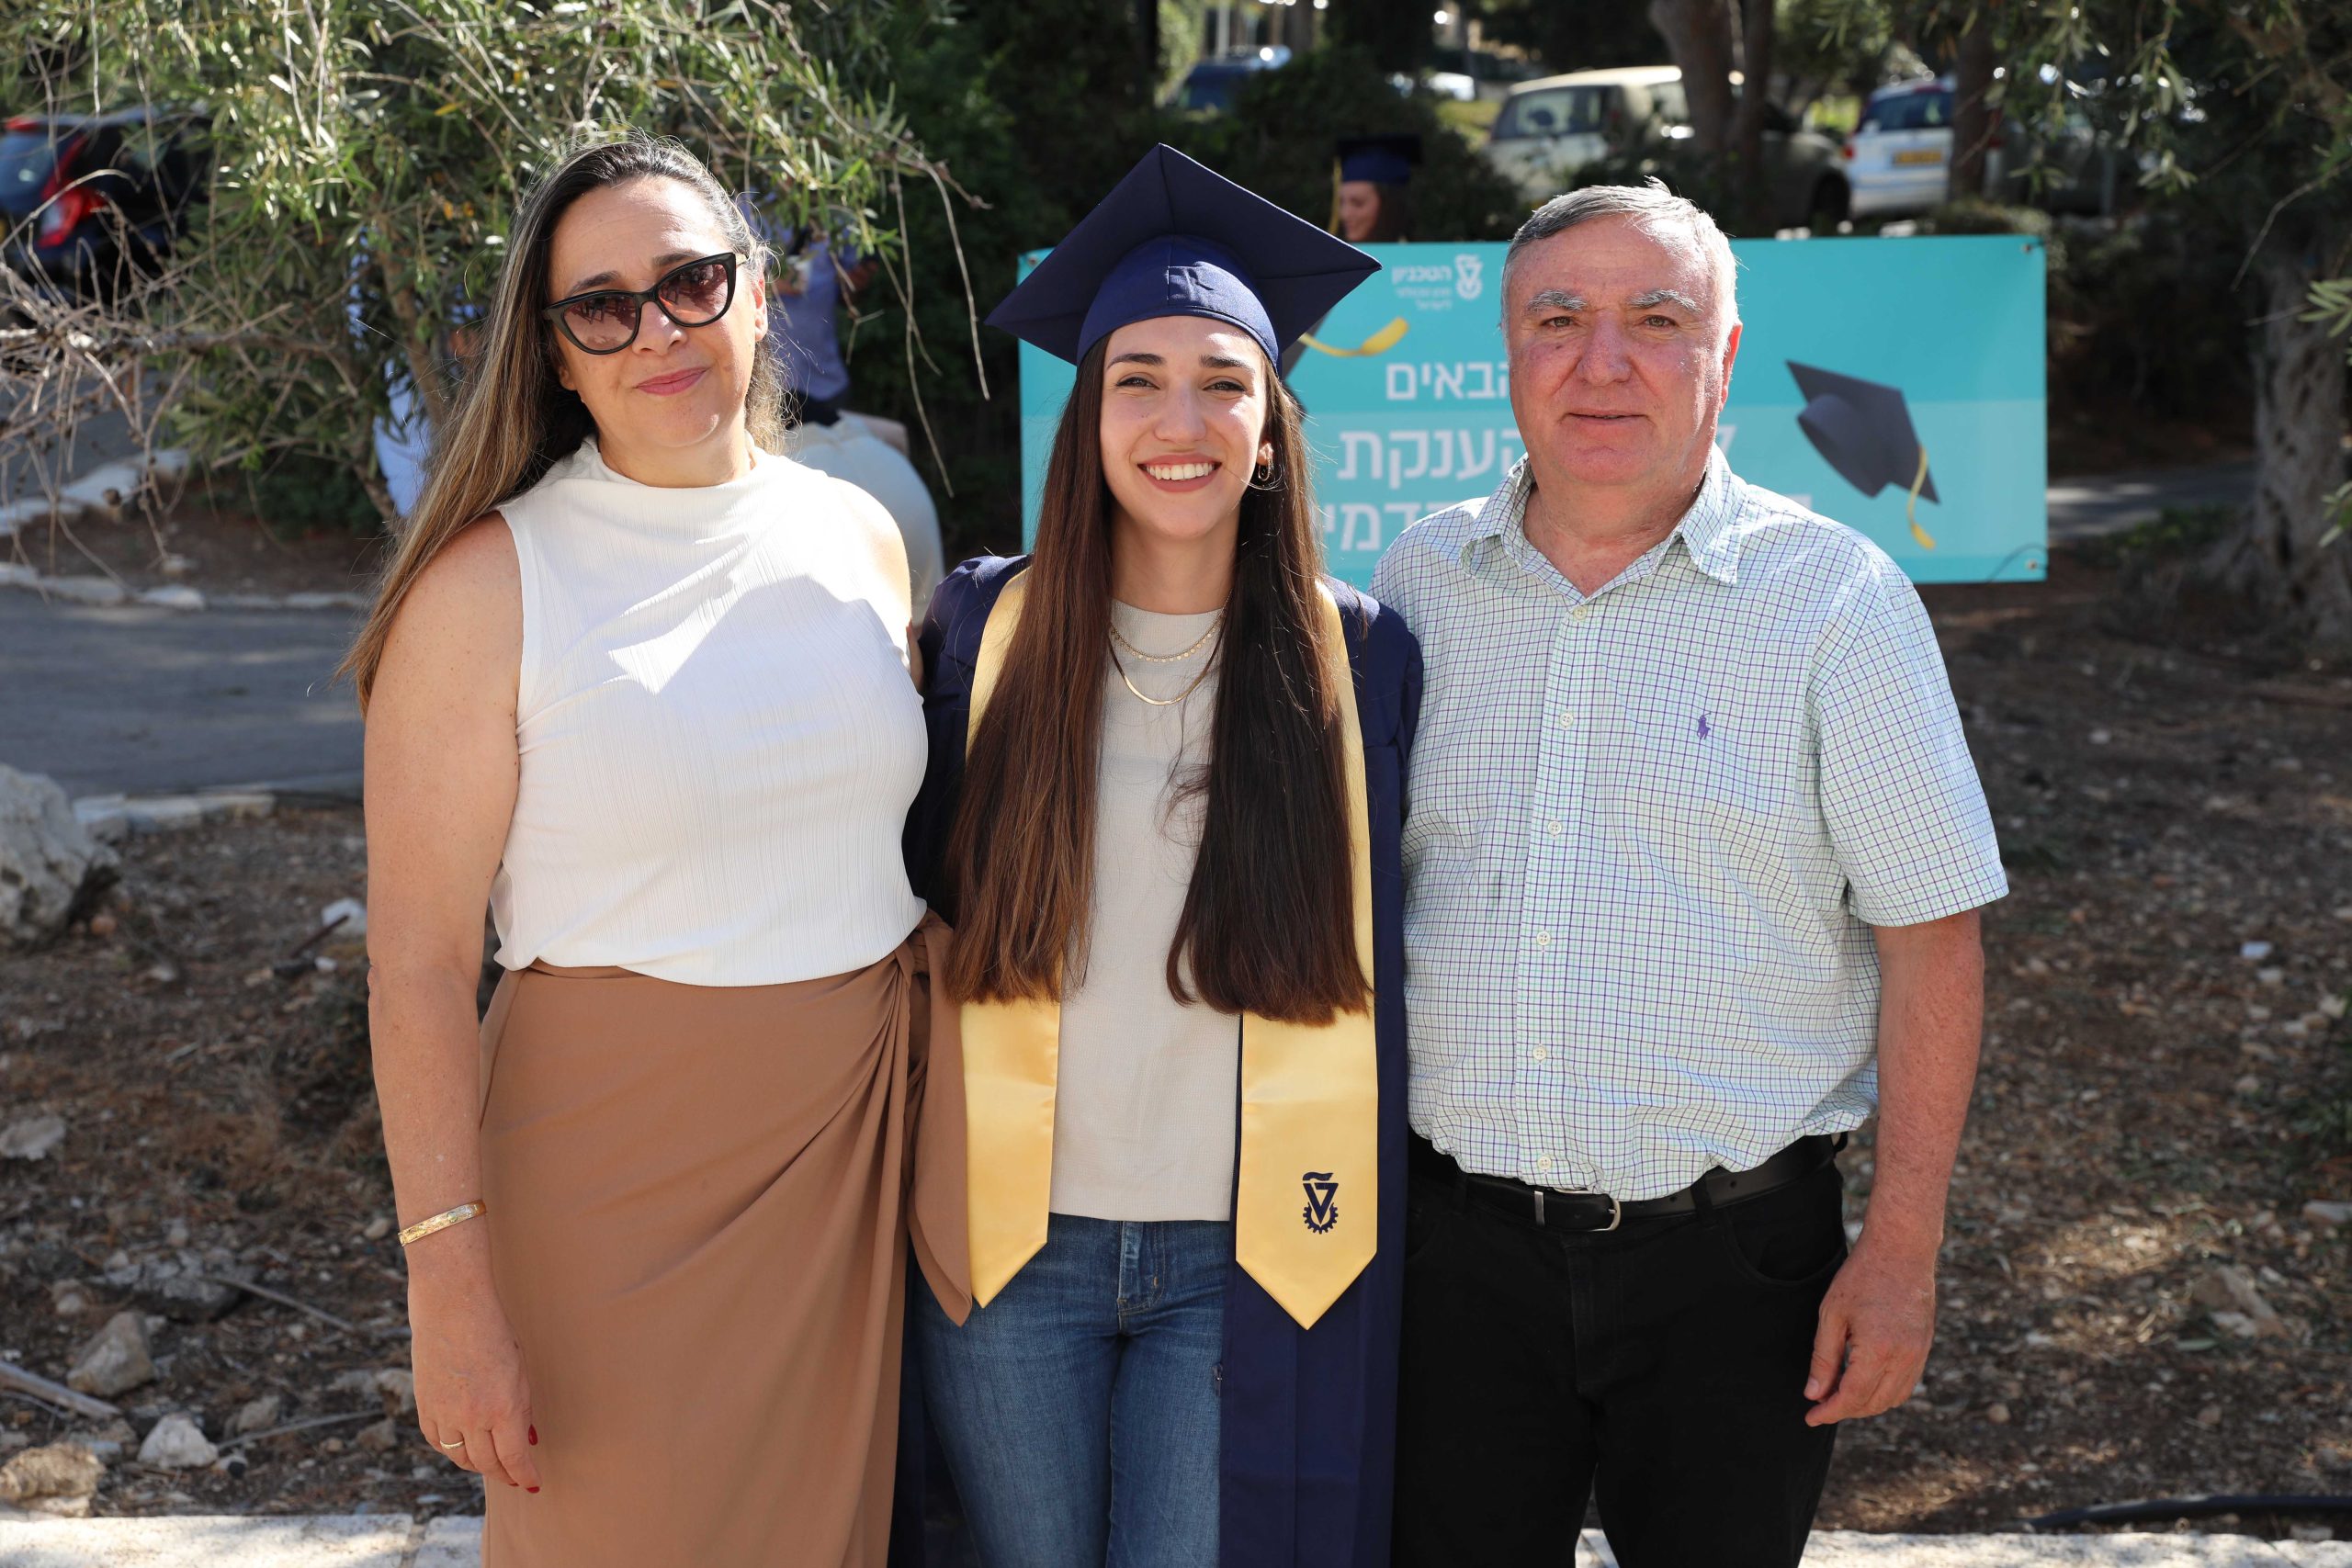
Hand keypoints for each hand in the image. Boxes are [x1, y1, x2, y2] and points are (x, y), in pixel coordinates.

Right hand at [409, 1268, 541, 1491]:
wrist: (452, 1307)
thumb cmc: (493, 1333)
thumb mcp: (519, 1370)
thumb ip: (521, 1409)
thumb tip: (526, 1440)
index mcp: (503, 1407)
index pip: (514, 1458)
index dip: (524, 1475)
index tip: (532, 1483)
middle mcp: (473, 1417)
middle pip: (487, 1463)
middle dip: (504, 1474)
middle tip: (514, 1477)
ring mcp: (445, 1415)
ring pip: (461, 1458)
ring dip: (478, 1465)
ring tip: (491, 1464)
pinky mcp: (424, 1408)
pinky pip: (438, 1442)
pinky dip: (452, 1450)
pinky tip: (463, 1448)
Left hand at [1803, 1234, 1936, 1425]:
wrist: (1902, 1251)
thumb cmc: (1861, 1277)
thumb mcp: (1832, 1315)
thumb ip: (1823, 1358)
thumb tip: (1814, 1394)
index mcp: (1879, 1350)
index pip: (1852, 1397)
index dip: (1830, 1412)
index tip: (1810, 1417)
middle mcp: (1904, 1358)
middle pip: (1873, 1403)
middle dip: (1845, 1410)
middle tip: (1820, 1405)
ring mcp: (1919, 1355)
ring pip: (1892, 1399)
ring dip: (1866, 1405)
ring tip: (1839, 1395)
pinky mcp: (1924, 1349)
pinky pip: (1906, 1386)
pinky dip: (1885, 1393)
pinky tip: (1865, 1383)